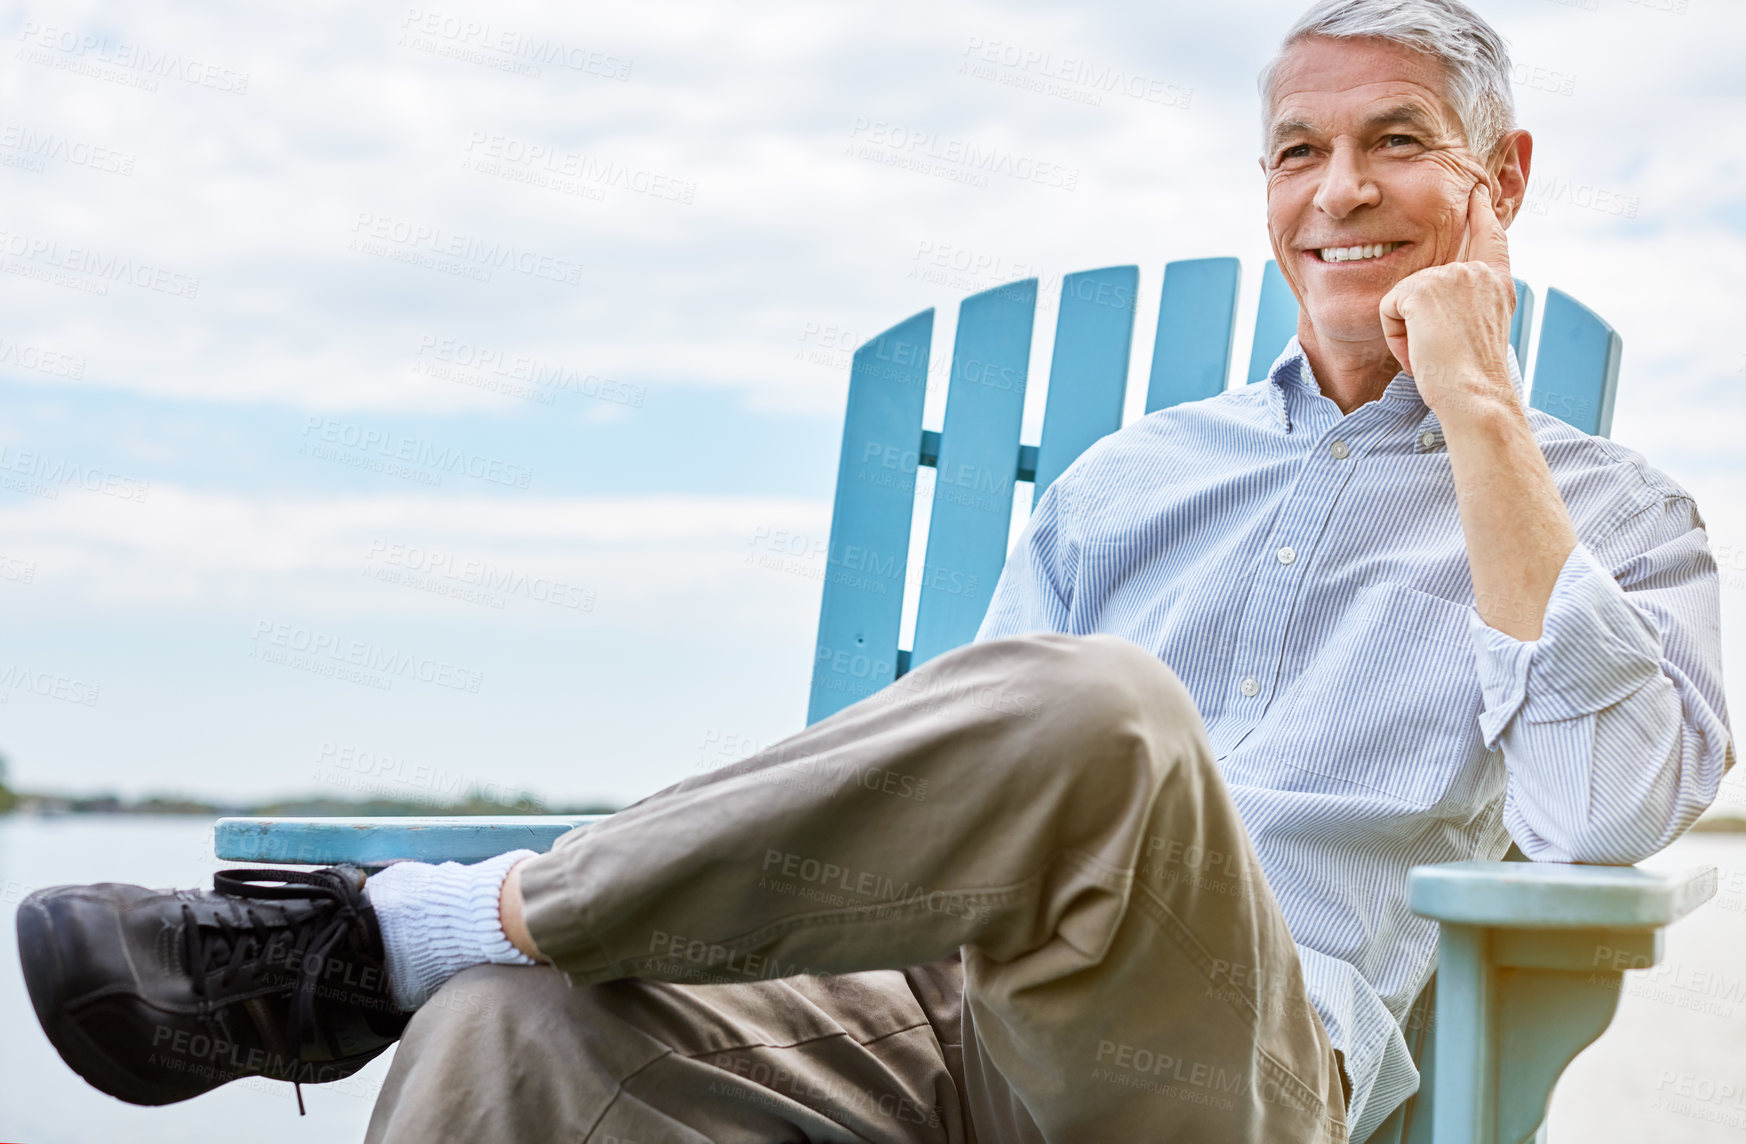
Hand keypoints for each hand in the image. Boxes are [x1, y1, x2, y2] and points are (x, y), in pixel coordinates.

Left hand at [1378, 183, 1518, 417]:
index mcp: (1497, 282)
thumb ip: (1468, 303)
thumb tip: (1436, 295)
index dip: (1481, 213)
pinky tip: (1420, 349)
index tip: (1477, 191)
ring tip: (1435, 351)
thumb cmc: (1474, 377)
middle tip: (1445, 350)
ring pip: (1404, 299)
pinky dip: (1395, 337)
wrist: (1475, 394)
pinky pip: (1388, 309)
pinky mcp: (1422, 288)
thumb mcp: (1480, 330)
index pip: (1490, 236)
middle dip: (1420, 322)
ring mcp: (1451, 276)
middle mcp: (1477, 272)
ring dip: (1408, 332)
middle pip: (1423, 284)